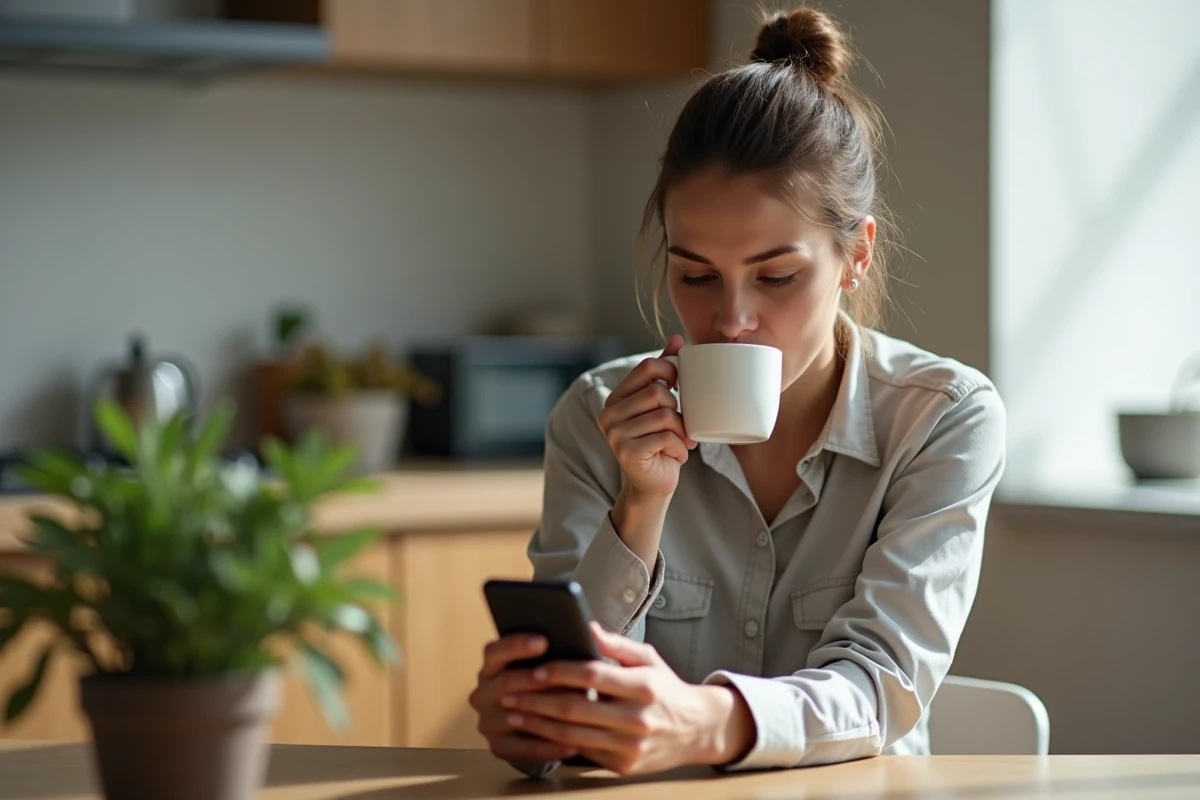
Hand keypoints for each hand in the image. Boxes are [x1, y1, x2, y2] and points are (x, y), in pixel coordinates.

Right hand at [469, 634, 581, 763]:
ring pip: (514, 717)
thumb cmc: (542, 684)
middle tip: (563, 678)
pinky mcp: (497, 747)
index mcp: (491, 667)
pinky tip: (573, 744)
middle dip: (535, 679)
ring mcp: (487, 722)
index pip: (494, 651)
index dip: (517, 645)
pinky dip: (549, 747)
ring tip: (573, 713)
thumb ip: (557, 649)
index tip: (544, 640)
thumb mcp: (542, 664)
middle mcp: (482, 693)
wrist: (530, 723)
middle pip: (505, 683)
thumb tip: (591, 631)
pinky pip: (523, 749)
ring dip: (545, 715)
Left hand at [498, 623, 752, 774]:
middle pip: (575, 708)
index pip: (592, 676)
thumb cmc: (665, 689)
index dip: (560, 672)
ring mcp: (630, 746)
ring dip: (537, 724)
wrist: (697, 730)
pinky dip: (555, 741)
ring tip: (514, 712)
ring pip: (572, 734)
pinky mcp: (624, 766)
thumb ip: (616, 644)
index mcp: (643, 686)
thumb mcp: (649, 659)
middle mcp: (637, 718)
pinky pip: (582, 751)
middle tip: (509, 692)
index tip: (535, 669)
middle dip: (536, 700)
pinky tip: (536, 731)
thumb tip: (587, 626)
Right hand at [597, 335, 696, 501]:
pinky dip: (679, 448)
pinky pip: (666, 438)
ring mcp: (614, 433)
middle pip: (659, 393)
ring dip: (682, 433)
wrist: (654, 484)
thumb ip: (665, 372)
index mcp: (616, 397)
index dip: (671, 372)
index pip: (647, 367)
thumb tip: (678, 339)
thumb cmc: (660, 442)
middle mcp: (608, 413)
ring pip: (666, 416)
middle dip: (679, 411)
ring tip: (678, 444)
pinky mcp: (626, 452)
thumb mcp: (662, 405)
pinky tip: (673, 456)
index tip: (680, 388)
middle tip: (681, 428)